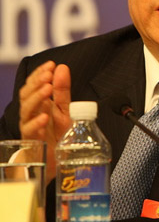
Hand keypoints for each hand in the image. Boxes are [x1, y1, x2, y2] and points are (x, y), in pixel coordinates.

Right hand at [19, 61, 71, 182]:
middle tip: (48, 75)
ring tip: (47, 89)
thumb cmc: (58, 134)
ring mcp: (30, 127)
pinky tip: (44, 117)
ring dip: (36, 98)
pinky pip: (30, 131)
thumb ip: (63, 91)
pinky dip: (36, 123)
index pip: (33, 85)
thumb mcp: (65, 110)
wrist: (56, 161)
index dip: (39, 74)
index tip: (50, 64)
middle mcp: (32, 113)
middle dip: (36, 83)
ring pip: (26, 110)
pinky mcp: (32, 142)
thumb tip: (62, 68)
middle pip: (26, 95)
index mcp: (40, 103)